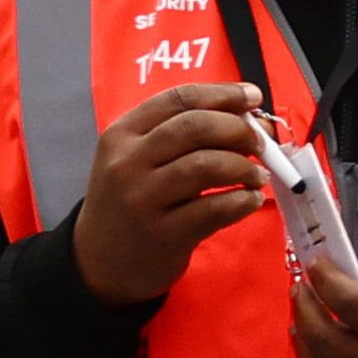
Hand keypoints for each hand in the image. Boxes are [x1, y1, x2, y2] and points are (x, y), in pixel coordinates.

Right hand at [64, 83, 269, 306]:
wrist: (98, 263)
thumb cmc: (126, 203)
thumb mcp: (133, 160)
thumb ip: (177, 135)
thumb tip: (247, 118)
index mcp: (121, 134)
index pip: (178, 99)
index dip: (223, 94)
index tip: (252, 97)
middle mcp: (128, 162)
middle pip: (196, 127)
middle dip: (238, 129)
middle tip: (259, 142)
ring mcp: (144, 200)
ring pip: (207, 165)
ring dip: (244, 167)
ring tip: (256, 175)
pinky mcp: (164, 234)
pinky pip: (215, 209)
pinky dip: (242, 201)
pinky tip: (249, 200)